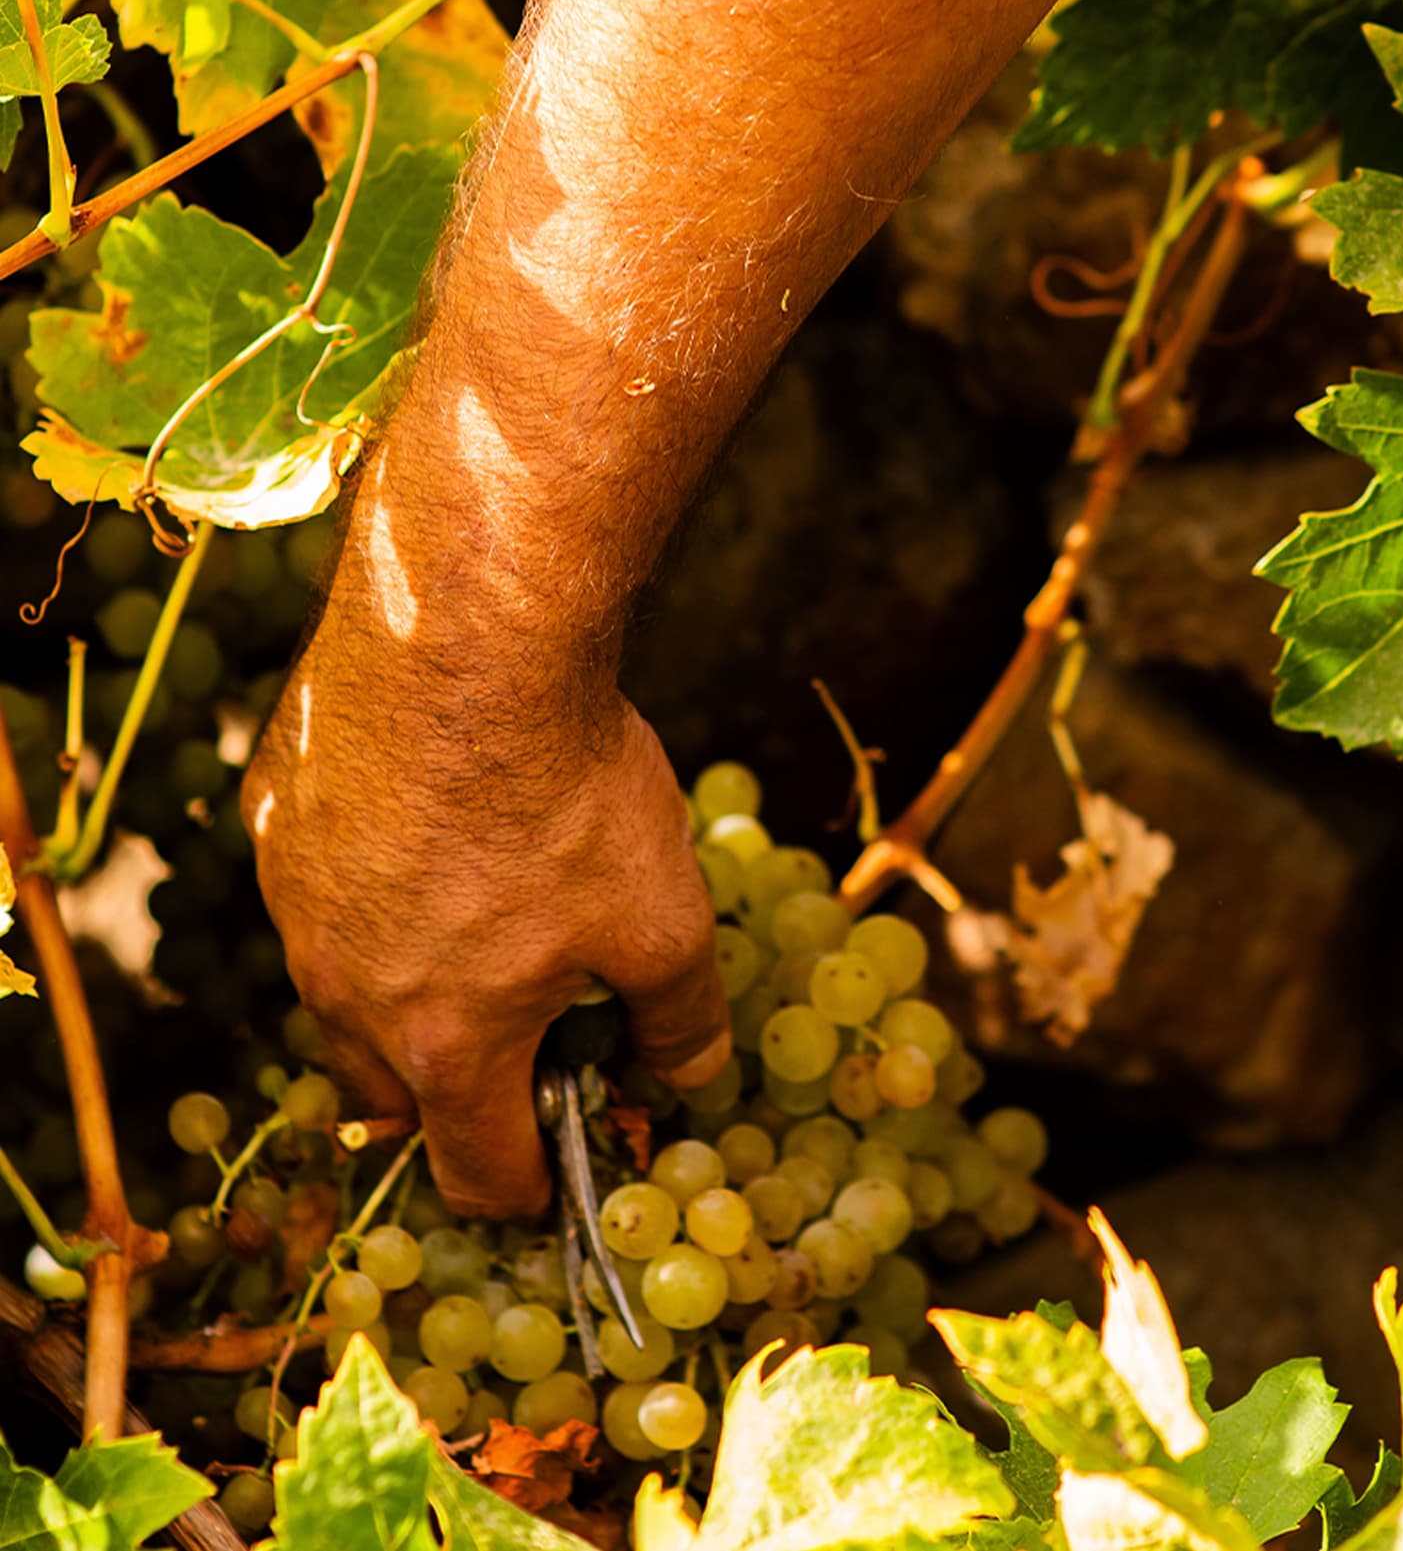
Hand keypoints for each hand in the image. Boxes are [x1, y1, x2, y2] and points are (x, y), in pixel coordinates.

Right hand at [242, 609, 730, 1216]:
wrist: (465, 647)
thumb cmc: (568, 793)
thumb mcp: (665, 917)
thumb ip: (681, 1016)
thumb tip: (693, 1073)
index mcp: (445, 1043)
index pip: (475, 1173)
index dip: (527, 1188)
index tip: (554, 1169)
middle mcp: (344, 995)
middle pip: (392, 1098)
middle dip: (455, 1095)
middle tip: (517, 1046)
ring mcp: (294, 909)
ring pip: (340, 994)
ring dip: (400, 989)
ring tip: (473, 924)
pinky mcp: (275, 826)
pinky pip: (316, 891)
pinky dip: (366, 889)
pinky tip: (425, 826)